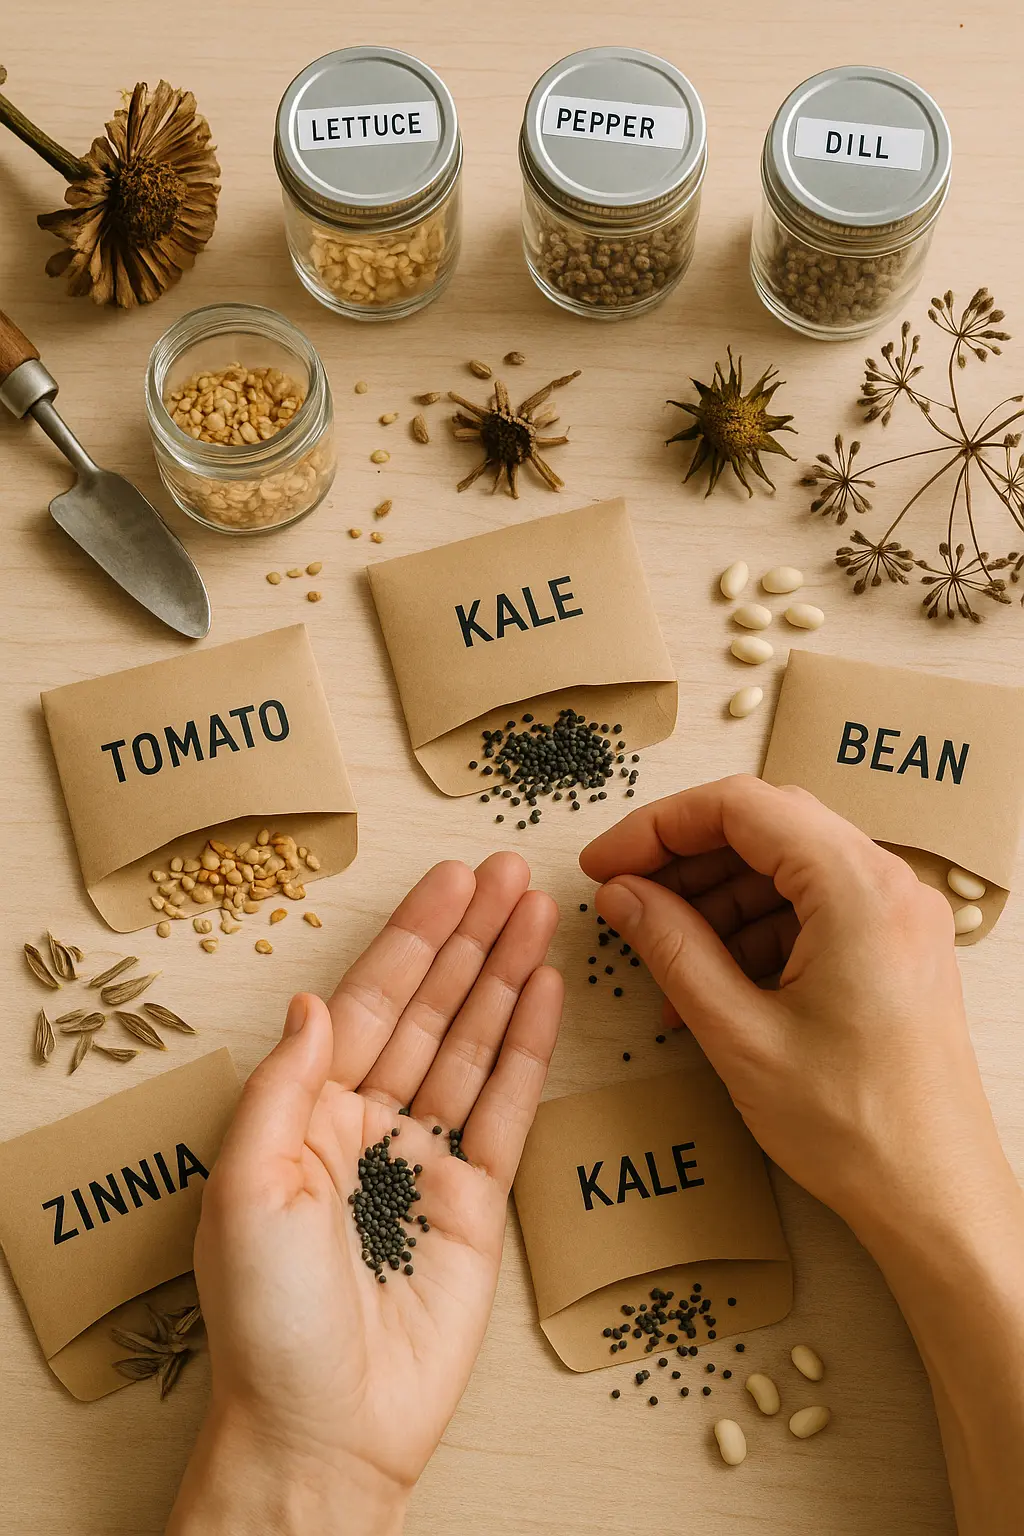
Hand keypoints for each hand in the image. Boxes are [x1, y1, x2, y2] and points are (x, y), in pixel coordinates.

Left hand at [169, 854, 561, 1535]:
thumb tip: (314, 1000)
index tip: (450, 881)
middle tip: (512, 873)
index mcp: (307, 1115)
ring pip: (476, 1045)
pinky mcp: (478, 1202)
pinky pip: (508, 1108)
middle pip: (432, 1009)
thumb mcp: (247, 1187)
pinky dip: (530, 1047)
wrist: (325, 1432)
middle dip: (471, 939)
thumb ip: (287, 1086)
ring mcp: (426, 1160)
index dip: (413, 938)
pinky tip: (547, 991)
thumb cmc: (267, 1322)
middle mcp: (368, 1125)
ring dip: (508, 976)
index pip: (371, 1002)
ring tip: (540, 911)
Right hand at [579, 776, 1012, 1240]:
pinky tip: (707, 982)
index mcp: (858, 889)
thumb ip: (673, 948)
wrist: (936, 1200)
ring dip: (714, 899)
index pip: (741, 807)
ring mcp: (896, 916)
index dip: (659, 826)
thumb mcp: (739, 1034)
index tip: (606, 862)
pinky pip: (810, 909)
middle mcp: (888, 885)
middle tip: (623, 894)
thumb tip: (622, 894)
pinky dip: (752, 931)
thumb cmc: (858, 1128)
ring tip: (658, 951)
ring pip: (785, 868)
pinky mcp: (893, 948)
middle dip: (684, 858)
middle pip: (765, 828)